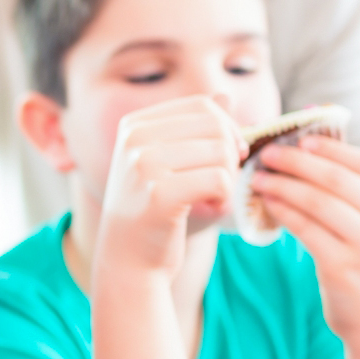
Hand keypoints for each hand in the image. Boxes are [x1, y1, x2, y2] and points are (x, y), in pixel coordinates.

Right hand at [97, 96, 245, 278]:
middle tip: (224, 180)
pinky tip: (212, 210)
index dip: (228, 128)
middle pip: (215, 126)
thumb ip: (194, 130)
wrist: (128, 262)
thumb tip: (225, 96)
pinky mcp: (159, 194)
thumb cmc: (153, 212)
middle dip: (231, 153)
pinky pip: (220, 180)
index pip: (201, 106)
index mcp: (133, 126)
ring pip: (221, 152)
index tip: (229, 156)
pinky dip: (225, 198)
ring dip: (229, 178)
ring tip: (214, 197)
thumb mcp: (168, 164)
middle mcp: (133, 140)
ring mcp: (142, 165)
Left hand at [251, 136, 359, 349]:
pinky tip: (266, 204)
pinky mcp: (343, 268)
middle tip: (268, 154)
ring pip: (317, 202)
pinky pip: (305, 230)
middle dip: (298, 162)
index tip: (301, 138)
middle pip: (337, 179)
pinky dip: (282, 212)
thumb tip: (316, 155)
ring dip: (283, 186)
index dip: (332, 148)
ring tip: (258, 178)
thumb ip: (355, 199)